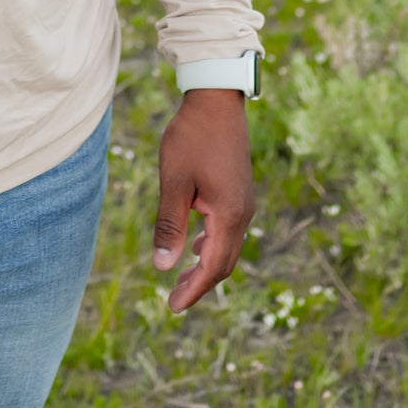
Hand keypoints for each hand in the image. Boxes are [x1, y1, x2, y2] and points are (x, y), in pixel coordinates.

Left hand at [151, 88, 254, 313]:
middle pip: (224, 262)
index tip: (172, 307)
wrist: (216, 100)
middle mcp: (242, 213)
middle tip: (174, 300)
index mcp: (228, 215)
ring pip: (228, 247)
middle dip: (200, 283)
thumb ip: (169, 224)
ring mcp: (244, 202)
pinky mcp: (239, 191)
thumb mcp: (174, 181)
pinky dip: (212, 245)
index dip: (193, 289)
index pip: (212, 266)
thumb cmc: (192, 138)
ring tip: (182, 278)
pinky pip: (229, 230)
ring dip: (206, 265)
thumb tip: (163, 267)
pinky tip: (195, 245)